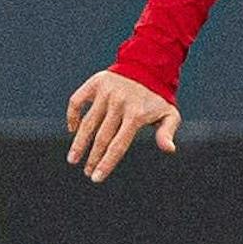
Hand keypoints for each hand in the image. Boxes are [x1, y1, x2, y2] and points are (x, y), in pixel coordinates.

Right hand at [66, 71, 180, 183]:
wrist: (149, 65)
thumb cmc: (158, 97)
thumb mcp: (169, 114)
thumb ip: (167, 132)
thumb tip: (170, 149)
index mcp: (137, 114)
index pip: (118, 144)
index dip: (106, 163)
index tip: (96, 178)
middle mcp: (119, 103)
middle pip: (102, 137)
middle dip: (93, 158)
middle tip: (86, 172)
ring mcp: (106, 92)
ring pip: (87, 122)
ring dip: (78, 143)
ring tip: (73, 159)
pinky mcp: (96, 83)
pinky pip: (77, 101)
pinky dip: (72, 116)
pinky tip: (73, 130)